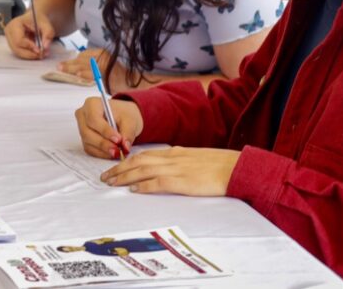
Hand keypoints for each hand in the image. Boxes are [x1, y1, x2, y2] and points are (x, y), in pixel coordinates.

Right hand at [4, 8, 54, 58]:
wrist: (35, 18)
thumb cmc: (39, 20)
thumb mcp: (47, 25)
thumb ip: (48, 34)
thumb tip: (45, 47)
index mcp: (15, 24)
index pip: (19, 40)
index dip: (29, 47)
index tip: (40, 50)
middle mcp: (9, 32)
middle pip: (16, 48)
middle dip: (30, 54)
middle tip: (42, 55)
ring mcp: (8, 38)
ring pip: (17, 52)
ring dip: (29, 55)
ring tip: (41, 54)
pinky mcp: (11, 43)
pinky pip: (19, 52)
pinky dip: (28, 54)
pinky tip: (36, 52)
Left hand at [57, 48, 129, 91]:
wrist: (141, 81)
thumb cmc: (126, 77)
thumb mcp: (108, 69)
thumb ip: (96, 69)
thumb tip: (80, 71)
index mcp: (104, 53)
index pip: (85, 55)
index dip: (74, 59)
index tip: (66, 63)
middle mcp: (105, 56)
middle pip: (83, 59)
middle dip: (70, 63)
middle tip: (59, 67)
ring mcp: (108, 64)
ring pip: (86, 65)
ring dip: (73, 67)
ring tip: (62, 69)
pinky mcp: (111, 73)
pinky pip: (96, 73)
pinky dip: (87, 74)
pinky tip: (78, 75)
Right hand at [74, 97, 142, 159]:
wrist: (122, 117)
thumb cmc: (123, 114)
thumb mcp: (130, 120)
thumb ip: (128, 133)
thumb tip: (125, 147)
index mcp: (91, 104)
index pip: (93, 118)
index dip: (104, 130)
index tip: (118, 139)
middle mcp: (83, 115)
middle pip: (87, 132)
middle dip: (103, 143)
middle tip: (118, 150)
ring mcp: (81, 127)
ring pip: (87, 142)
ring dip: (103, 150)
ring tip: (118, 153)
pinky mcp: (85, 139)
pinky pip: (89, 149)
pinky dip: (101, 153)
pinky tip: (112, 154)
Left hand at [100, 147, 240, 195]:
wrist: (238, 167)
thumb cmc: (219, 165)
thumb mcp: (195, 157)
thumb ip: (179, 160)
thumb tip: (166, 166)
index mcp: (174, 152)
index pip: (143, 155)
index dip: (126, 161)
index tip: (114, 167)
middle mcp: (172, 158)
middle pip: (138, 161)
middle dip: (119, 169)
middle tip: (104, 177)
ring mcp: (177, 169)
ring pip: (143, 170)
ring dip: (125, 177)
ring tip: (111, 183)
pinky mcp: (184, 182)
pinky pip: (159, 183)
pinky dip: (144, 186)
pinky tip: (134, 190)